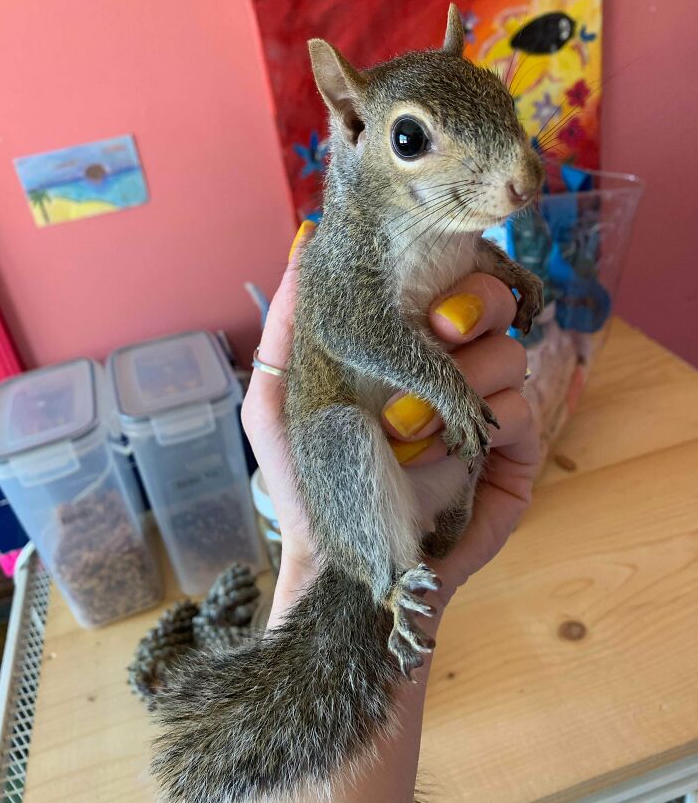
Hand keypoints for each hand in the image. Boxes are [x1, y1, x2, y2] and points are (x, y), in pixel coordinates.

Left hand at [241, 228, 540, 623]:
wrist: (339, 562)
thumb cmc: (306, 482)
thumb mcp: (277, 401)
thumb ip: (287, 325)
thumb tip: (306, 240)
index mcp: (405, 347)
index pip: (448, 281)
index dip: (447, 271)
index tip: (418, 292)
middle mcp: (452, 369)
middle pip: (498, 304)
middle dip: (473, 307)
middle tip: (436, 332)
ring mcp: (487, 412)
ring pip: (513, 355)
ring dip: (462, 383)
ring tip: (406, 429)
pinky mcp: (513, 458)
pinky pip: (526, 412)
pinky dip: (487, 423)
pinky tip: (442, 454)